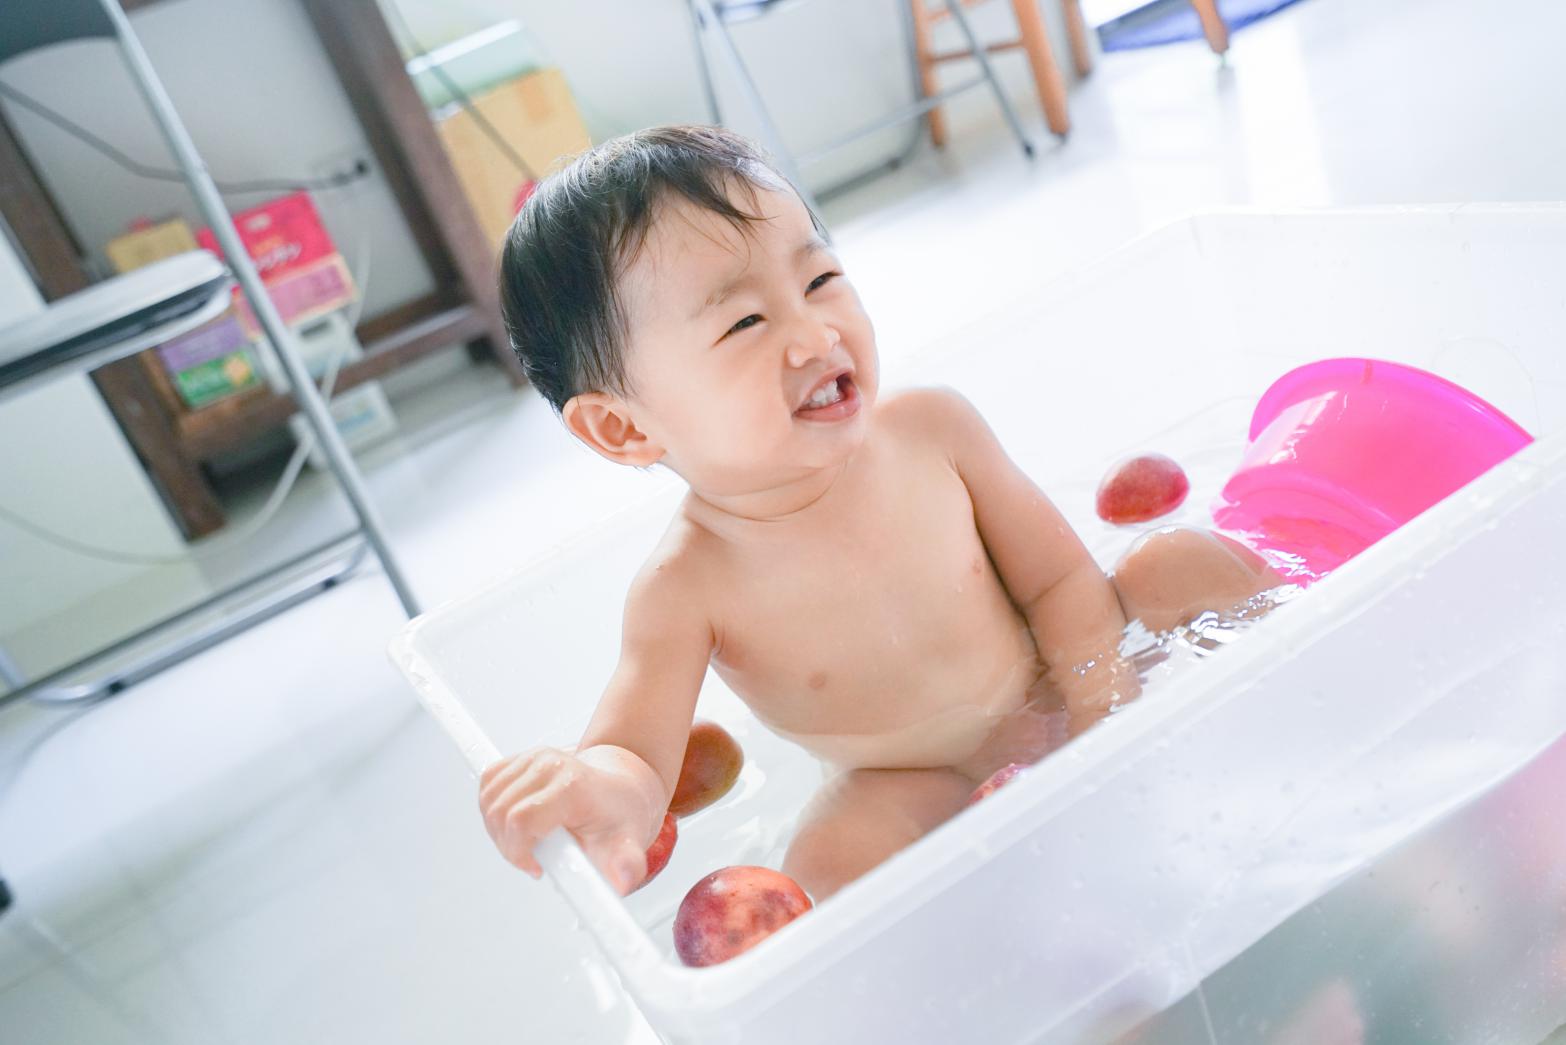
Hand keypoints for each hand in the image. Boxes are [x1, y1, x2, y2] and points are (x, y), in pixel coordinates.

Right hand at [478, 747, 656, 894]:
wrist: (618, 788)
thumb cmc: (620, 816)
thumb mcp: (628, 843)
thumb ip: (628, 865)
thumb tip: (623, 882)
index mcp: (573, 785)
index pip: (521, 820)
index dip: (519, 852)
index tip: (537, 868)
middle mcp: (550, 764)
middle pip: (500, 813)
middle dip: (510, 847)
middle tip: (534, 859)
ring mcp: (533, 757)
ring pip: (489, 802)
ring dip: (500, 832)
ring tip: (530, 842)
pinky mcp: (519, 757)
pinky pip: (487, 787)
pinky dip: (493, 811)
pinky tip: (519, 823)